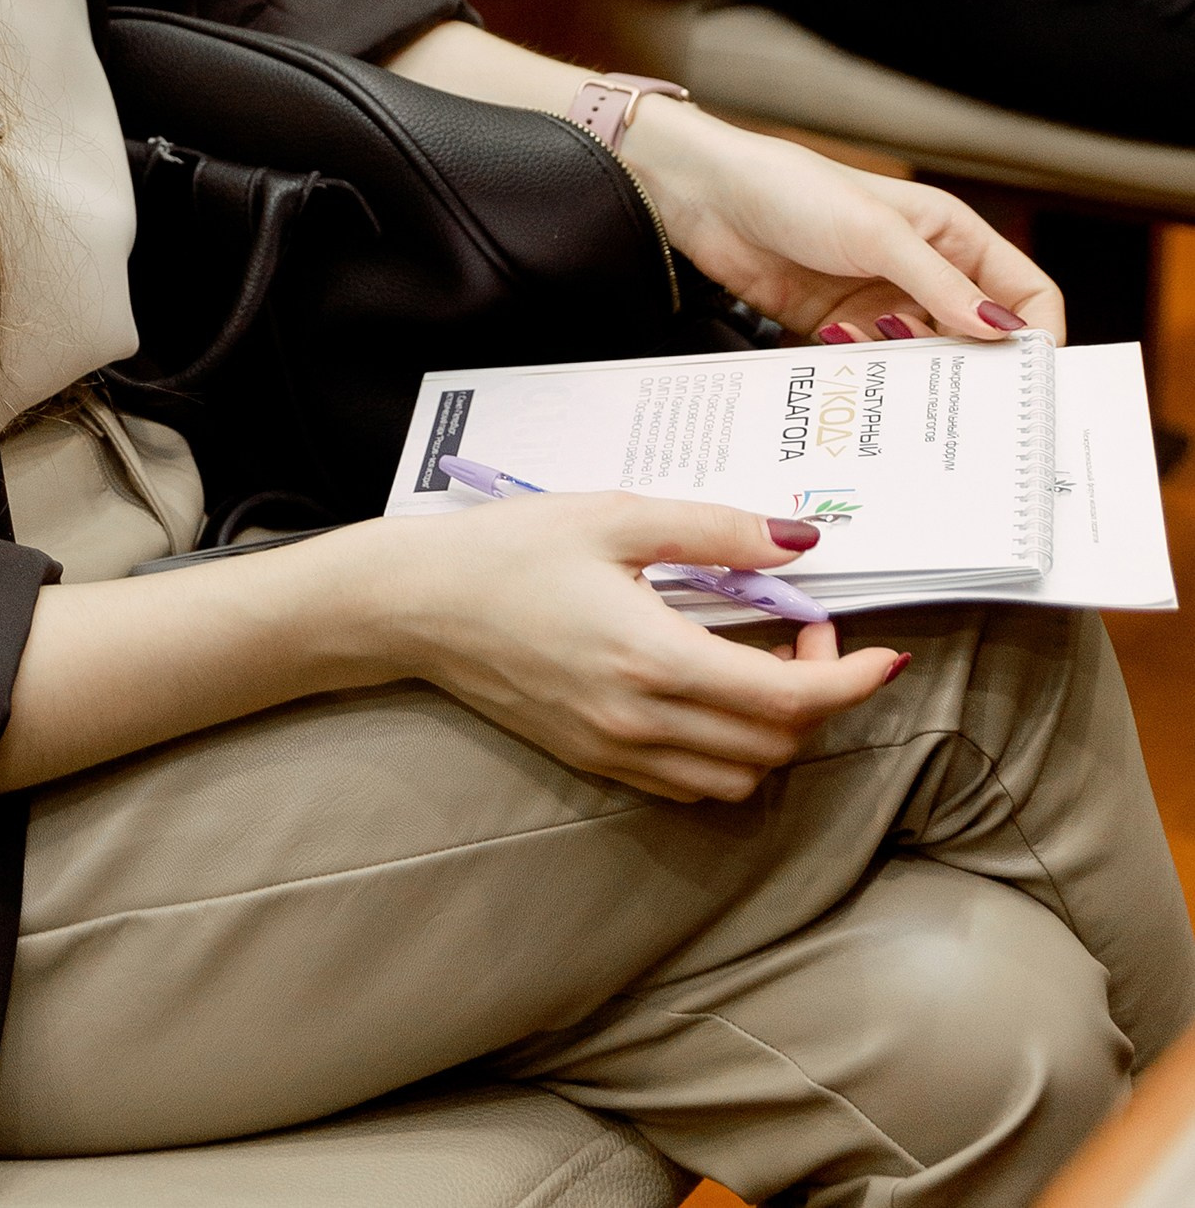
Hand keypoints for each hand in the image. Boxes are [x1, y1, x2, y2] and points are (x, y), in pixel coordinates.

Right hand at [354, 491, 902, 800]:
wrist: (418, 605)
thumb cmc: (509, 549)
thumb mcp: (616, 515)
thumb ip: (716, 530)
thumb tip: (800, 539)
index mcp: (654, 659)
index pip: (789, 698)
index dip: (851, 679)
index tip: (880, 650)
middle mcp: (642, 722)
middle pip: (777, 742)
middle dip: (819, 693)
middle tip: (806, 627)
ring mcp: (619, 752)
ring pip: (741, 775)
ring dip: (778, 730)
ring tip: (764, 661)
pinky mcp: (597, 761)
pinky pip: (693, 783)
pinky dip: (730, 751)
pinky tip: (715, 694)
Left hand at [624, 100, 1062, 344]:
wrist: (705, 195)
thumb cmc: (792, 188)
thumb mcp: (876, 231)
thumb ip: (939, 284)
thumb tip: (1004, 331)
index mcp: (951, 236)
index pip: (1024, 293)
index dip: (1036, 335)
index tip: (1030, 380)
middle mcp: (924, 273)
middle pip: (979, 339)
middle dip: (974, 368)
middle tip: (962, 399)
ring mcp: (882, 303)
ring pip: (926, 360)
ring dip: (912, 371)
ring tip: (888, 363)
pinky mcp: (838, 329)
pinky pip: (873, 369)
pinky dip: (868, 373)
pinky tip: (843, 353)